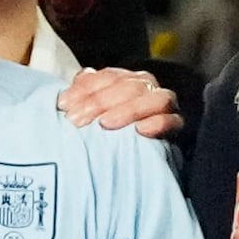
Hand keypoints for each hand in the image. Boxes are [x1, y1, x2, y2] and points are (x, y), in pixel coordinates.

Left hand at [56, 65, 182, 143]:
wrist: (122, 162)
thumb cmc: (100, 132)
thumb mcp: (86, 111)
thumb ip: (84, 91)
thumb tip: (82, 75)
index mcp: (125, 80)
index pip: (108, 76)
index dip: (86, 88)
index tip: (64, 105)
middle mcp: (146, 88)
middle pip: (129, 86)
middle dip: (100, 101)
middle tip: (77, 121)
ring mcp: (163, 105)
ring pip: (154, 99)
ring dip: (128, 110)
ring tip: (105, 124)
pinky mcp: (175, 126)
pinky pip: (172, 121)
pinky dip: (158, 123)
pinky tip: (140, 130)